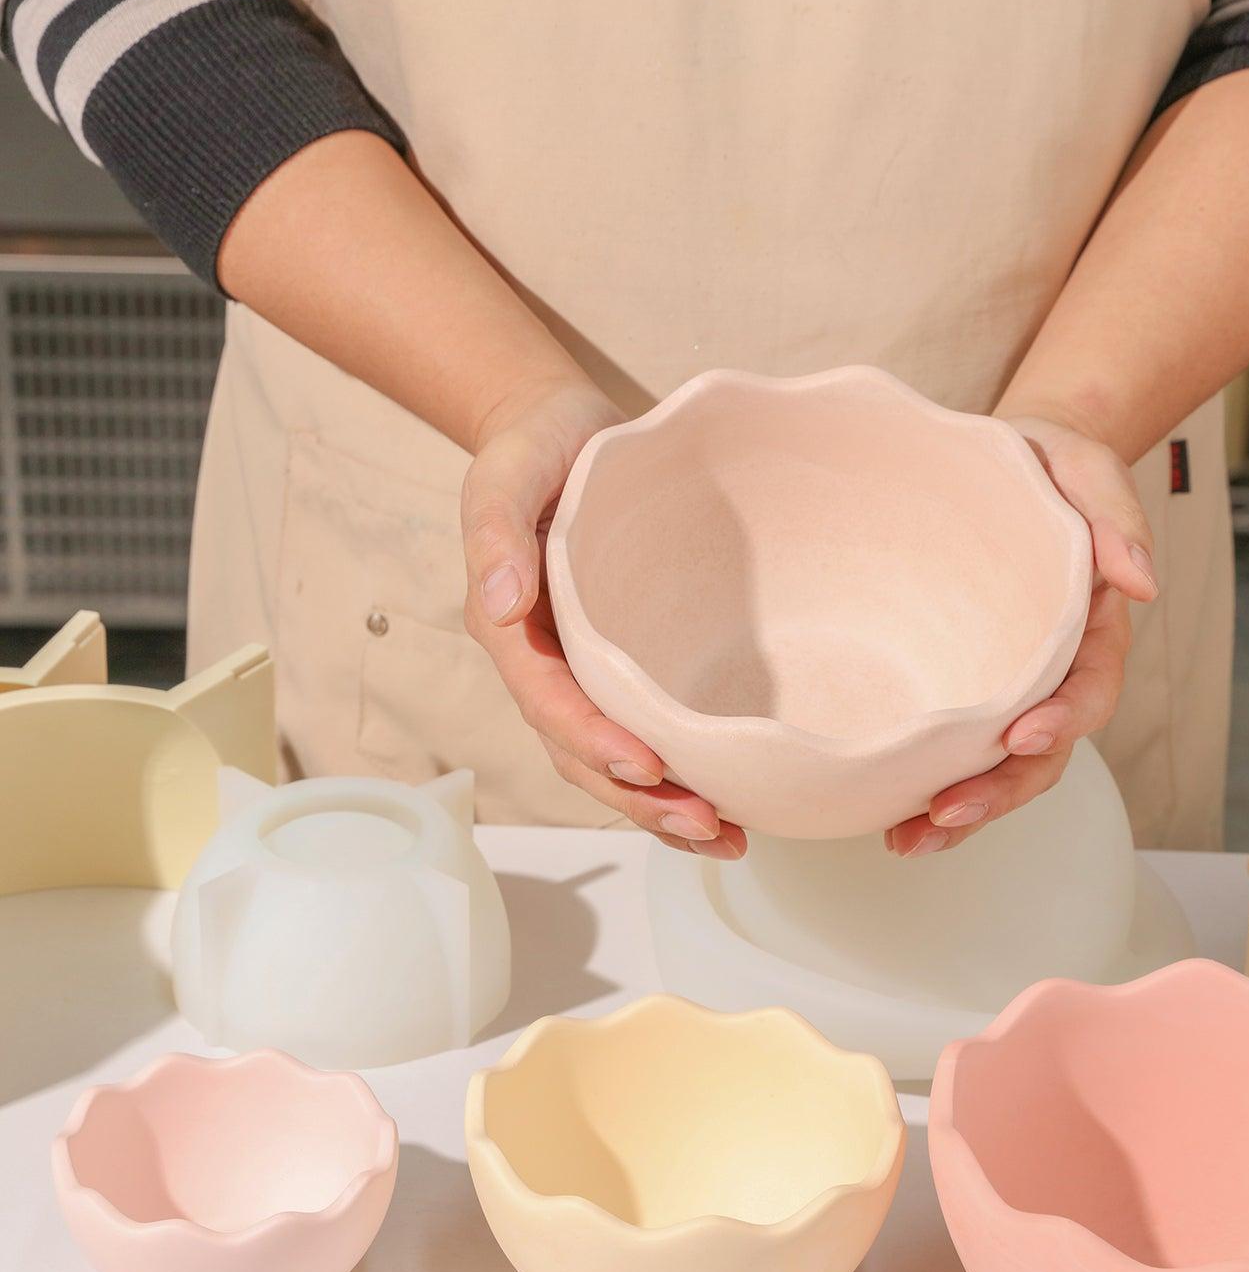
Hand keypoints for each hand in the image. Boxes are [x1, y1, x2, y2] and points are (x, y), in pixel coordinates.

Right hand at [460, 376, 747, 858]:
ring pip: (616, 763)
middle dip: (640, 800)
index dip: (593, 741)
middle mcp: (549, 668)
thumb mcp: (506, 470)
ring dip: (664, 808)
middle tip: (706, 825)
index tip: (645, 766)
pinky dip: (682, 778)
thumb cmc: (536, 448)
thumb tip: (499, 601)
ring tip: (727, 838)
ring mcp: (588, 676)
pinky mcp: (626, 671)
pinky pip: (649, 735)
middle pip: (583, 756)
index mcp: (514, 632)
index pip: (548, 702)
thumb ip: (495, 530)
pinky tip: (730, 807)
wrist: (565, 433)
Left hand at [884, 413, 1155, 856]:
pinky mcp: (961, 692)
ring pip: (997, 770)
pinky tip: (892, 822)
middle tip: (946, 813)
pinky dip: (926, 791)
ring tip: (910, 839)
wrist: (999, 462)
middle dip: (998, 792)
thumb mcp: (1084, 464)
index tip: (1023, 735)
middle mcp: (1052, 673)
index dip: (1063, 720)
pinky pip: (953, 752)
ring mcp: (1006, 690)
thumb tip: (1142, 584)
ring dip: (961, 814)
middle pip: (1041, 753)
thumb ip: (1116, 514)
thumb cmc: (1043, 464)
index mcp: (1089, 630)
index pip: (1089, 689)